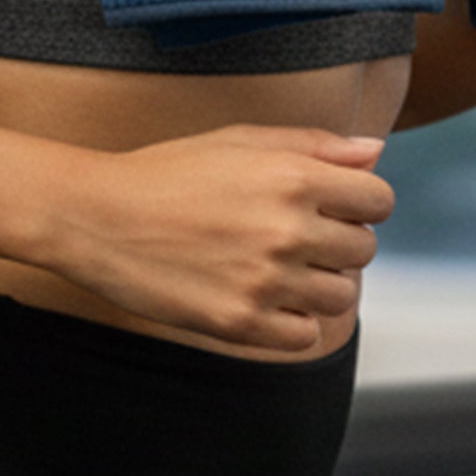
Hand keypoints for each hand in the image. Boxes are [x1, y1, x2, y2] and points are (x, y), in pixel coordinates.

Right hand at [42, 126, 392, 354]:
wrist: (96, 217)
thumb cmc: (169, 172)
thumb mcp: (241, 140)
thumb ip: (315, 145)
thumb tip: (374, 153)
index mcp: (293, 176)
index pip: (379, 201)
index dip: (360, 204)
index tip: (333, 206)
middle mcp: (287, 228)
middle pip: (363, 249)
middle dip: (338, 242)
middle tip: (294, 237)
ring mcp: (265, 280)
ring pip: (340, 295)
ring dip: (318, 283)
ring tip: (277, 268)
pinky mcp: (239, 323)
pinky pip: (305, 335)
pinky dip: (292, 321)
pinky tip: (262, 299)